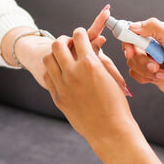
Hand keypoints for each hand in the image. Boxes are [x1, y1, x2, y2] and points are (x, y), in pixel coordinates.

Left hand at [45, 28, 137, 147]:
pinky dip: (52, 71)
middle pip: (58, 44)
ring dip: (55, 54)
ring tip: (63, 58)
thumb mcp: (110, 77)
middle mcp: (73, 72)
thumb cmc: (116, 104)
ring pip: (48, 59)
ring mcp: (62, 85)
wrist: (109, 130)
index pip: (78, 36)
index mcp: (90, 64)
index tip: (80, 34)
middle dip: (64, 40)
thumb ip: (98, 59)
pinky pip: (47, 77)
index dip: (80, 33)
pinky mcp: (57, 97)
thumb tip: (93, 45)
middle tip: (69, 44)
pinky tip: (60, 74)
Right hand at [118, 18, 163, 108]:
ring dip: (146, 70)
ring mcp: (150, 60)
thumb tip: (133, 26)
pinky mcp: (149, 74)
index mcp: (157, 33)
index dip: (127, 40)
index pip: (133, 31)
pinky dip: (146, 78)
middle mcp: (152, 46)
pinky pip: (135, 74)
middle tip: (154, 64)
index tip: (130, 51)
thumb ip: (154, 27)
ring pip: (132, 63)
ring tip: (161, 72)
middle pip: (130, 49)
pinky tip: (161, 77)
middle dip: (141, 59)